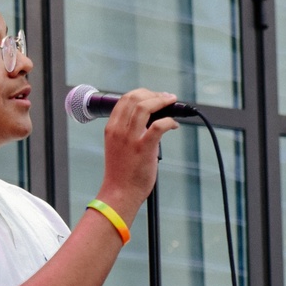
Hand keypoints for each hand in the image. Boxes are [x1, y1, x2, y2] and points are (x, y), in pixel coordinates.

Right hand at [96, 87, 180, 218]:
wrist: (120, 193)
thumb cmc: (121, 172)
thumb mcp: (118, 146)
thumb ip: (128, 131)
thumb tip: (150, 120)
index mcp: (111, 128)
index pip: (124, 99)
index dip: (142, 93)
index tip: (154, 96)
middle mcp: (119, 130)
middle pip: (135, 98)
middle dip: (153, 94)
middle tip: (166, 98)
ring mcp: (130, 139)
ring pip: (145, 107)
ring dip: (162, 101)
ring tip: (172, 103)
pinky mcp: (143, 148)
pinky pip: (159, 126)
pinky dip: (169, 121)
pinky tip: (174, 125)